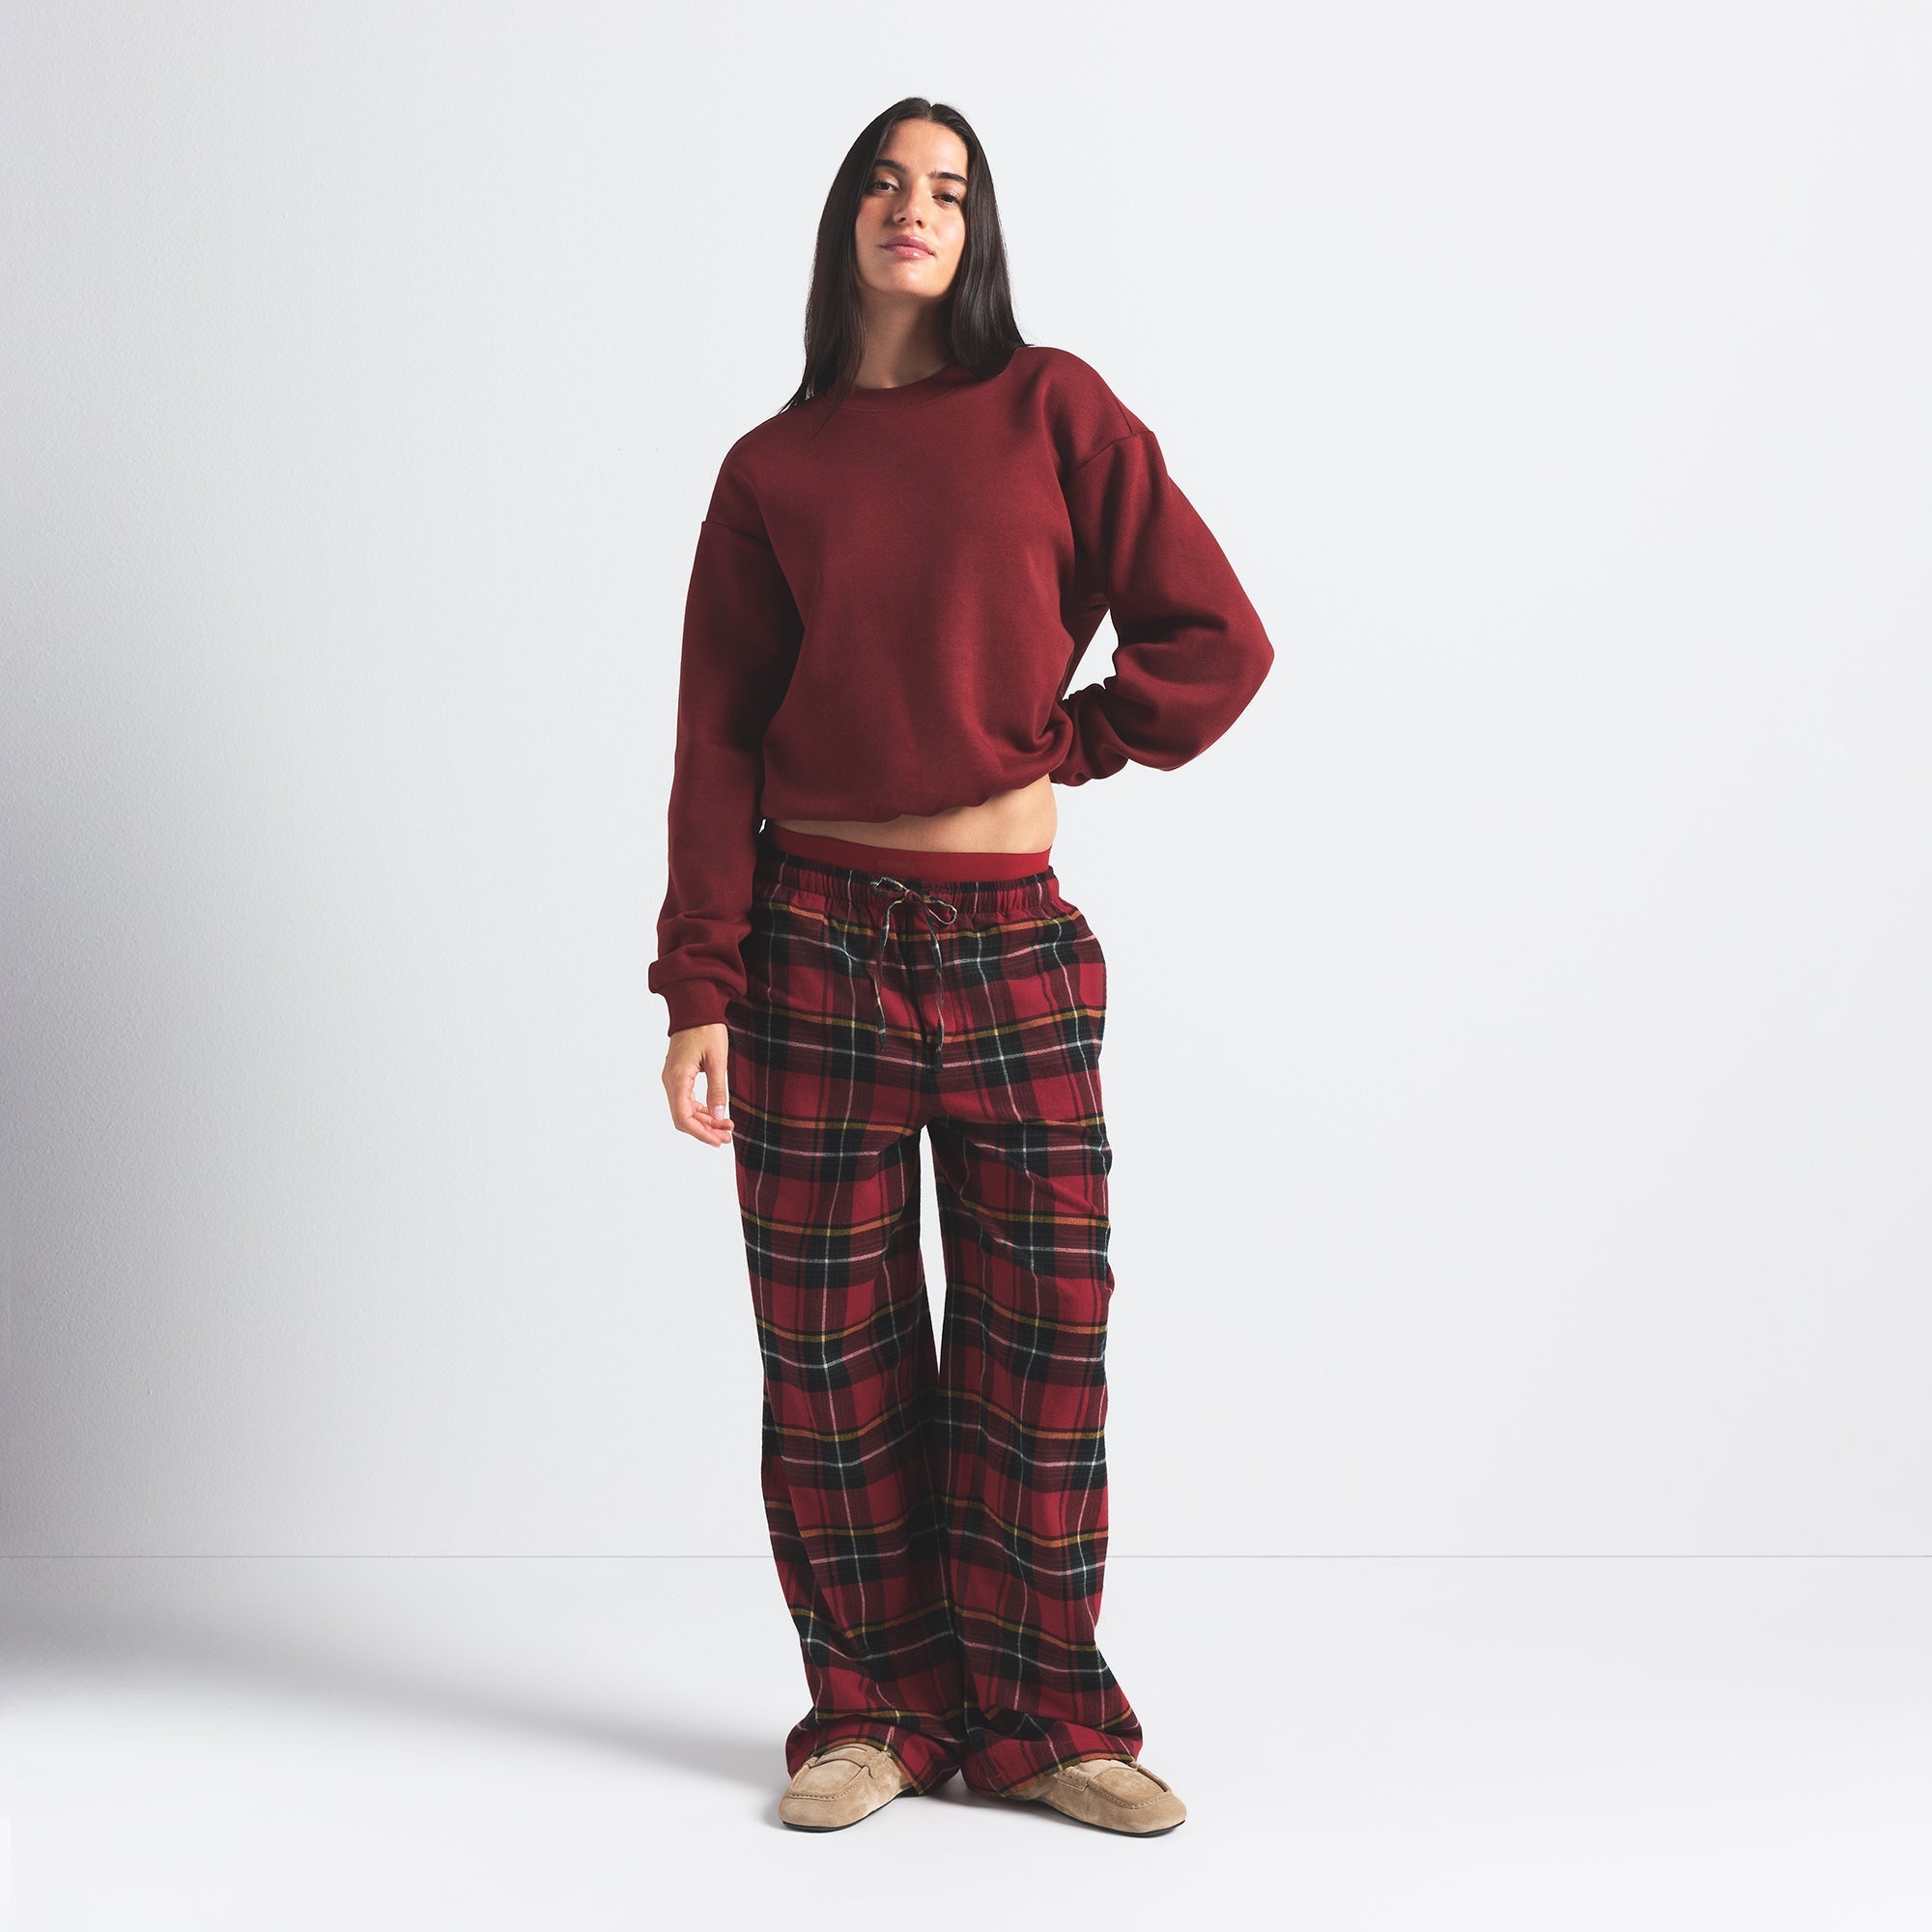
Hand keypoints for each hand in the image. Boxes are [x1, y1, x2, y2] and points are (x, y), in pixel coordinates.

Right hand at [664, 1023, 733, 1146]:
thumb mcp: (718, 1060)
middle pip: (683, 1118)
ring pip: (685, 1110)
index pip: (683, 1117)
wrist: (695, 1007)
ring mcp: (672, 1079)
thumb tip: (719, 1116)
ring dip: (704, 1121)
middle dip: (705, 1130)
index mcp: (678, 1078)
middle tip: (727, 1137)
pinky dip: (700, 1110)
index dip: (700, 1133)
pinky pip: (686, 1100)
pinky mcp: (678, 1076)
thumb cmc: (706, 1030)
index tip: (718, 1141)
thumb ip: (717, 1089)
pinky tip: (716, 1113)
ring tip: (726, 1127)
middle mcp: (670, 1081)